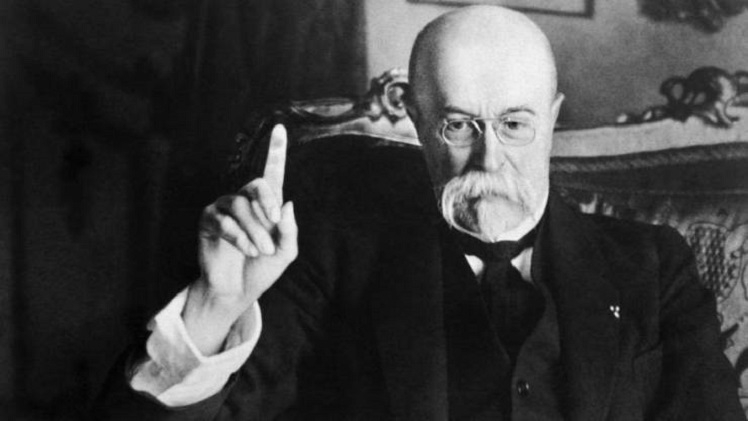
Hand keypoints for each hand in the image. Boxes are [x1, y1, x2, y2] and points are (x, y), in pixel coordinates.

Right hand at [184, 124, 297, 354]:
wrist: (238, 291)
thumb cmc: (262, 269)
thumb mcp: (285, 252)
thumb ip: (289, 230)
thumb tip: (287, 202)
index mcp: (267, 205)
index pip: (272, 173)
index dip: (276, 150)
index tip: (280, 128)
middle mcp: (245, 201)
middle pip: (256, 185)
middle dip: (267, 205)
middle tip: (273, 225)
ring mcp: (224, 209)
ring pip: (240, 205)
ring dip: (254, 229)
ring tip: (261, 250)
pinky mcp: (209, 221)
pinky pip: (224, 220)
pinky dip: (238, 236)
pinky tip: (246, 250)